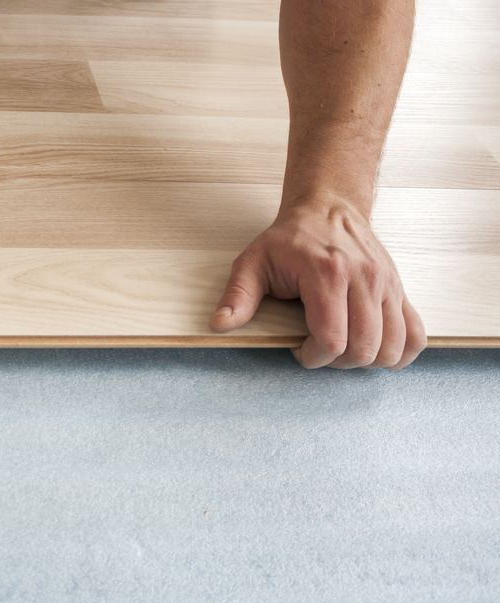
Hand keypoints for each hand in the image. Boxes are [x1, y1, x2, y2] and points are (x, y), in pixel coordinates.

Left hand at [208, 195, 426, 369]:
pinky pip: (416, 333)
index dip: (313, 357)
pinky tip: (377, 350)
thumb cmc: (288, 239)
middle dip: (338, 362)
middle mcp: (364, 279)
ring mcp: (387, 284)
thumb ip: (237, 295)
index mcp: (327, 274)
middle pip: (365, 348)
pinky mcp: (400, 289)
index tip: (298, 350)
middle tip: (319, 350)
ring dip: (368, 360)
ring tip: (344, 348)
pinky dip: (402, 352)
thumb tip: (220, 324)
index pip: (331, 338)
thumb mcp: (252, 262)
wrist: (328, 207)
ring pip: (394, 346)